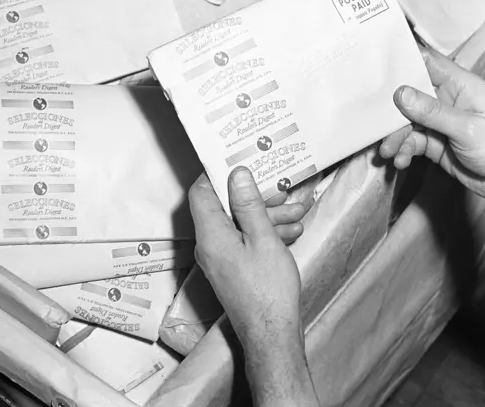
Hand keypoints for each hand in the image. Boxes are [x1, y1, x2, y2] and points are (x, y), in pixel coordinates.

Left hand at [189, 168, 318, 406]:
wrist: (272, 335)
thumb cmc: (268, 289)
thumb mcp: (263, 238)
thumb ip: (248, 204)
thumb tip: (236, 174)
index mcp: (210, 234)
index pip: (200, 193)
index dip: (216, 175)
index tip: (238, 164)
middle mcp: (209, 244)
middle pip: (225, 208)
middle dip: (255, 198)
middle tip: (280, 190)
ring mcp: (220, 258)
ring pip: (240, 225)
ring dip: (267, 216)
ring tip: (297, 211)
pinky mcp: (232, 268)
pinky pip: (245, 241)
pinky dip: (265, 234)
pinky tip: (292, 231)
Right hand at [380, 48, 484, 196]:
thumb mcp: (466, 128)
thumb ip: (432, 111)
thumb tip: (400, 93)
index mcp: (458, 86)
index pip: (426, 63)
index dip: (403, 60)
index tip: (376, 67)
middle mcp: (446, 100)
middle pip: (409, 94)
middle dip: (391, 109)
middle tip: (376, 121)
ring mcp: (438, 122)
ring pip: (406, 121)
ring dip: (394, 136)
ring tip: (388, 151)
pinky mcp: (434, 142)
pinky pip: (411, 141)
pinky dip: (402, 150)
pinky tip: (401, 160)